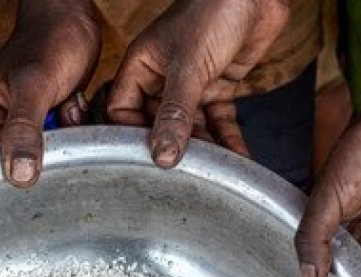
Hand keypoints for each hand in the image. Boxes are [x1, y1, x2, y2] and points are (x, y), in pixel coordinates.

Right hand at [0, 0, 100, 186]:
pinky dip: (74, 124)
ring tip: (69, 103)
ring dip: (66, 132)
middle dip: (51, 144)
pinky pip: (62, 136)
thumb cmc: (51, 39)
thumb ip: (24, 130)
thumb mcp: (35, 86)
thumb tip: (18, 177)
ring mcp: (24, 117)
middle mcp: (0, 118)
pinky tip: (75, 102)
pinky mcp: (46, 114)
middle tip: (63, 113)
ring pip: (49, 148)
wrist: (73, 14)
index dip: (25, 164)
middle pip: (25, 158)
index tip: (50, 149)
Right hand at [107, 0, 289, 166]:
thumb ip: (175, 114)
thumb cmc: (213, 11)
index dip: (131, 137)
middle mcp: (162, 78)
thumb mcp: (189, 66)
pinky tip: (238, 160)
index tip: (146, 162)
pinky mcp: (218, 86)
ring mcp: (191, 84)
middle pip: (158, 126)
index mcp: (141, 68)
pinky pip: (219, 122)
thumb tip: (163, 157)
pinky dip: (229, 141)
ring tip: (214, 173)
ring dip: (205, 150)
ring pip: (191, 129)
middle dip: (172, 149)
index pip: (122, 112)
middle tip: (183, 176)